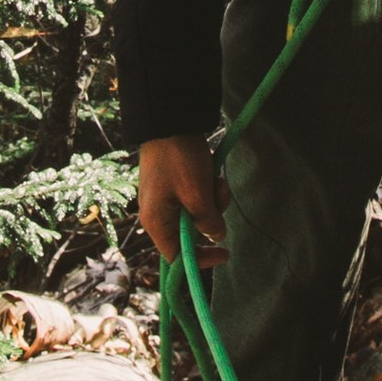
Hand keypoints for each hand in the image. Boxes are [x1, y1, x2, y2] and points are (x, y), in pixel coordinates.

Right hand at [136, 131, 226, 265]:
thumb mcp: (197, 194)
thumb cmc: (179, 159)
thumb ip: (208, 221)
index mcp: (156, 222)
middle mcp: (159, 214)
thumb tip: (217, 236)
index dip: (200, 260)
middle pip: (191, 234)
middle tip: (218, 196)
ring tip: (216, 179)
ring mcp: (167, 199)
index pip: (176, 257)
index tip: (224, 253)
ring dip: (213, 200)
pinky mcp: (176, 185)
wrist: (170, 121)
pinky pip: (197, 197)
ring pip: (198, 214)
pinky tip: (212, 173)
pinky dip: (208, 189)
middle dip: (211, 218)